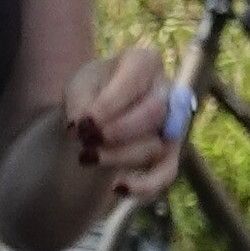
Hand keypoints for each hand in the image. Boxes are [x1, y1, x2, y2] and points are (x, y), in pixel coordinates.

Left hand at [63, 41, 182, 206]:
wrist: (94, 115)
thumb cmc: (91, 92)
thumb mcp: (78, 86)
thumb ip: (80, 99)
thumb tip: (82, 125)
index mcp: (145, 63)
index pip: (135, 80)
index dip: (109, 104)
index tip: (81, 123)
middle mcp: (166, 91)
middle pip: (153, 113)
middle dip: (116, 132)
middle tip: (85, 140)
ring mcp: (171, 125)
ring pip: (154, 145)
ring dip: (117, 156)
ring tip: (86, 157)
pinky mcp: (168, 156)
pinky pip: (166, 174)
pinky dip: (144, 185)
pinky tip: (117, 187)